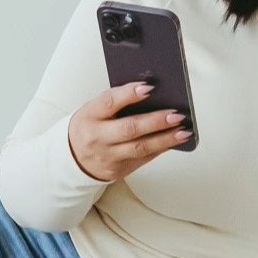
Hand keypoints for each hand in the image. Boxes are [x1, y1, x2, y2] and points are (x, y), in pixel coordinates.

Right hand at [67, 81, 191, 181]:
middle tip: (176, 115)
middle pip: (129, 128)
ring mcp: (108, 156)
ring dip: (165, 139)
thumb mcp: (93, 110)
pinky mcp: (118, 170)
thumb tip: (150, 92)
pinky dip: (161, 149)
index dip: (129, 94)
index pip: (109, 102)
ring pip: (140, 148)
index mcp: (89, 116)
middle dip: (156, 121)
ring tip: (184, 131)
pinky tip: (174, 141)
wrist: (73, 159)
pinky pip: (144, 159)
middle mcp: (97, 137)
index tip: (149, 87)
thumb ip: (116, 101)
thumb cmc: (89, 128)